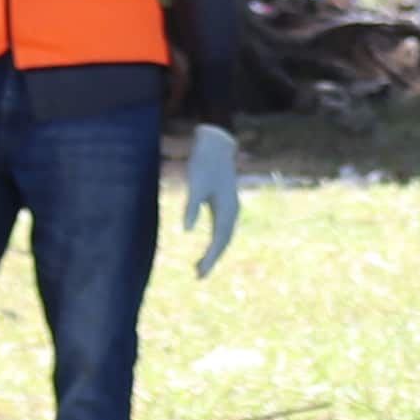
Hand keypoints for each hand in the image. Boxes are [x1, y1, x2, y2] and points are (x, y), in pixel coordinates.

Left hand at [182, 121, 241, 278]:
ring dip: (215, 251)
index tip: (199, 274)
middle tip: (198, 276)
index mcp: (226, 209)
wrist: (216, 144)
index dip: (209, 259)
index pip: (219, 241)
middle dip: (212, 259)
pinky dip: (217, 240)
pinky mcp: (226, 202)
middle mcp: (232, 211)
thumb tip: (186, 231)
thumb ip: (191, 207)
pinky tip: (210, 244)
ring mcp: (231, 207)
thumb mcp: (195, 185)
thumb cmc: (203, 163)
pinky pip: (223, 228)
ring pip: (225, 235)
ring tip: (201, 265)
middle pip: (224, 241)